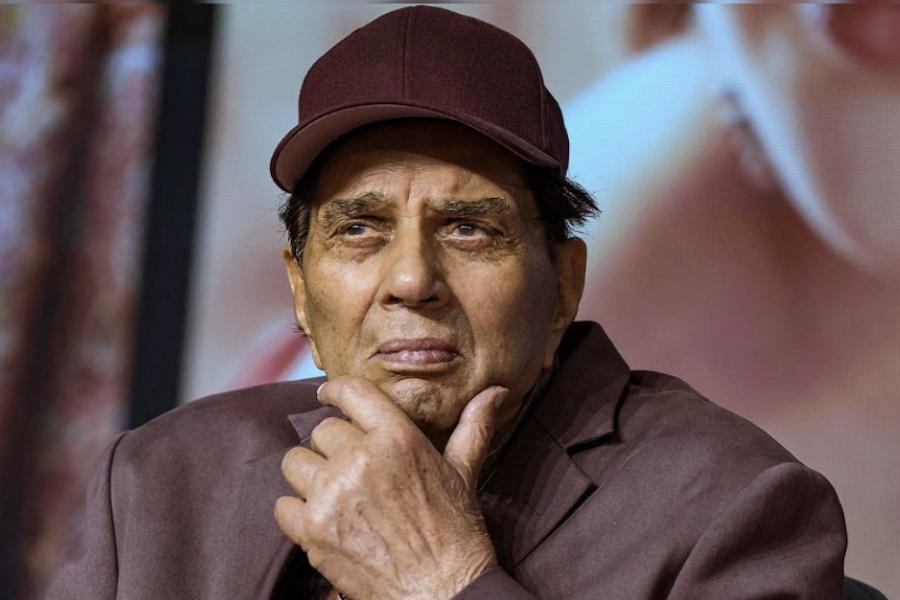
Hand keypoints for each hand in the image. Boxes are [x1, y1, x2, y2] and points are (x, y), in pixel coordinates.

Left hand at [275, 376, 507, 599]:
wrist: (445, 592)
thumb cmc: (457, 533)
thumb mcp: (465, 473)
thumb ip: (473, 427)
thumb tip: (496, 392)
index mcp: (398, 438)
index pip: (352, 392)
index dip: (334, 390)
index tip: (328, 396)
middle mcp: (361, 459)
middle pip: (321, 431)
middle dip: (333, 447)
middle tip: (349, 469)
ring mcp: (333, 494)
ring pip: (295, 463)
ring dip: (310, 477)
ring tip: (334, 494)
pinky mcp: (313, 530)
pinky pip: (283, 504)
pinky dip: (297, 512)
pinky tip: (323, 520)